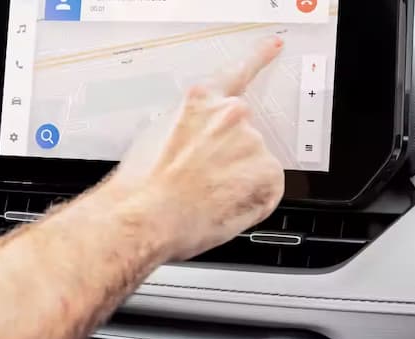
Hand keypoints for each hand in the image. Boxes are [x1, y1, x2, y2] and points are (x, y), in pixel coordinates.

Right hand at [99, 36, 286, 260]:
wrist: (143, 216)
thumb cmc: (140, 185)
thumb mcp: (153, 138)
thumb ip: (185, 128)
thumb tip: (195, 142)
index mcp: (200, 101)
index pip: (237, 73)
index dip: (259, 57)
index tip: (274, 45)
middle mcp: (231, 114)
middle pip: (241, 135)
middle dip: (226, 157)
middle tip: (199, 181)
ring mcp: (252, 142)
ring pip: (253, 164)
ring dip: (235, 181)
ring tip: (203, 198)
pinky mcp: (267, 172)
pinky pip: (265, 190)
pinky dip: (249, 201)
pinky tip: (220, 207)